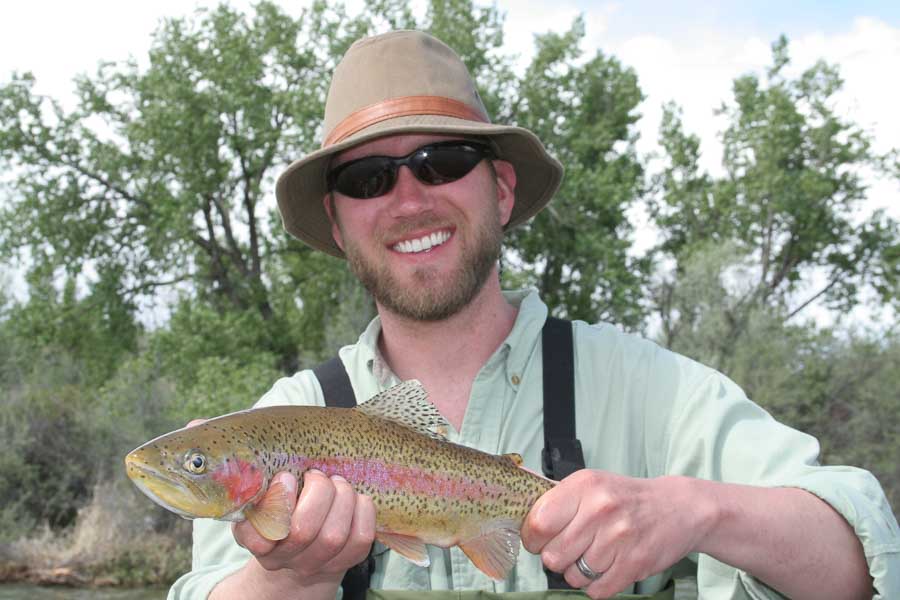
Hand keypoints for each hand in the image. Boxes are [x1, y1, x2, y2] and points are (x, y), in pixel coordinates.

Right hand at [233, 469, 376, 587]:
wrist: (300, 550)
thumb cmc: (282, 513)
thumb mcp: (264, 503)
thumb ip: (264, 492)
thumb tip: (280, 477)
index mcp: (262, 543)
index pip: (260, 538)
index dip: (278, 503)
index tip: (287, 476)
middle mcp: (287, 560)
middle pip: (303, 531)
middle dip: (318, 490)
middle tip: (316, 474)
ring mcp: (317, 564)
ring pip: (335, 535)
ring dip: (342, 497)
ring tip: (337, 482)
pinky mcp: (347, 561)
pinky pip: (361, 538)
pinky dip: (362, 510)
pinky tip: (353, 499)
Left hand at [521, 470, 711, 598]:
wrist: (678, 508)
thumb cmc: (625, 498)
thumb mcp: (590, 485)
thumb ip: (557, 500)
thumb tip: (521, 519)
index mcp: (584, 486)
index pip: (538, 523)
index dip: (532, 538)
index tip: (538, 540)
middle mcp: (600, 510)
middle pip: (552, 556)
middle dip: (557, 558)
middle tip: (571, 548)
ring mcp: (619, 538)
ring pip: (574, 576)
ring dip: (579, 572)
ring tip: (594, 554)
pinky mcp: (634, 564)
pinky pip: (596, 591)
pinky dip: (597, 585)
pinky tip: (607, 566)